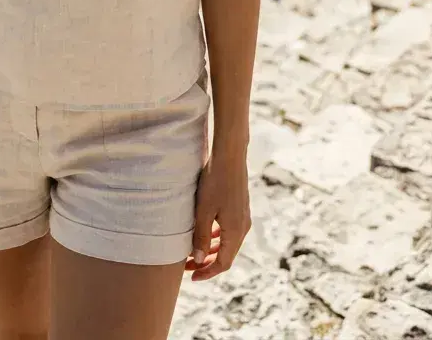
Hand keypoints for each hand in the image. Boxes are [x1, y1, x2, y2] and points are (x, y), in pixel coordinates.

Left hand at [185, 151, 250, 280]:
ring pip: (227, 242)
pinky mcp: (239, 207)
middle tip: (187, 266)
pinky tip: (204, 232)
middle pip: (226, 254)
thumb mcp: (204, 210)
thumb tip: (198, 259)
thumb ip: (200, 236)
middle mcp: (243, 227)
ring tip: (193, 251)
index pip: (223, 263)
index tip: (192, 277)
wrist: (229, 155)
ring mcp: (243, 216)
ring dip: (211, 249)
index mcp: (236, 231)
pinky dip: (216, 237)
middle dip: (207, 262)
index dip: (207, 272)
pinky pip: (229, 230)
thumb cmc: (215, 181)